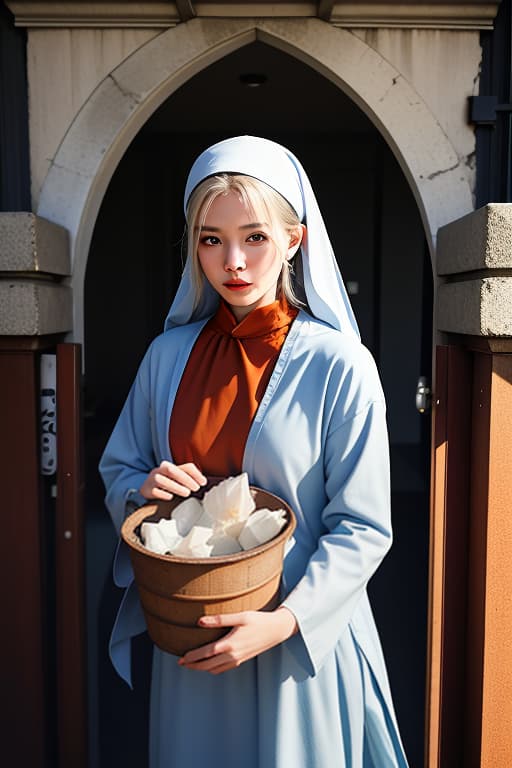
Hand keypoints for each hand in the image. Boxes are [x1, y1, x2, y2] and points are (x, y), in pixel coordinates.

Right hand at [139, 461, 206, 500]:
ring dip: (176, 487)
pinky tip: (170, 497)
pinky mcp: (147, 490)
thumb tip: (202, 482)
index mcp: (171, 466)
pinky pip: (155, 491)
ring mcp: (152, 480)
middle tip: (196, 488)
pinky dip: (163, 494)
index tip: (203, 482)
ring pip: (162, 480)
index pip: (185, 466)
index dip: (196, 474)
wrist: (146, 487)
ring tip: (186, 493)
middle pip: (172, 470)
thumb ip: (188, 477)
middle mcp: (160, 470)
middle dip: (185, 479)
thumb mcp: (177, 478)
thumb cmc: (166, 482)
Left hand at [178, 607, 297, 674]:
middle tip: (182, 664)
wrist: (276, 630)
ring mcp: (237, 660)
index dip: (192, 657)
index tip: (181, 659)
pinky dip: (213, 669)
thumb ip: (219, 619)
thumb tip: (200, 621)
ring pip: (215, 669)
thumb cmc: (258, 620)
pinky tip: (210, 663)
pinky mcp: (242, 660)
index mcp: (230, 644)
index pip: (205, 654)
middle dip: (194, 666)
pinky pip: (223, 669)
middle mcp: (232, 655)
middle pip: (207, 666)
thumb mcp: (240, 616)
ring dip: (203, 668)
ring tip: (193, 664)